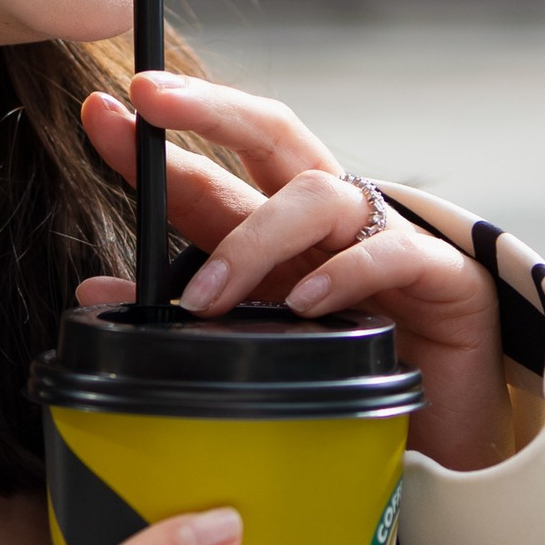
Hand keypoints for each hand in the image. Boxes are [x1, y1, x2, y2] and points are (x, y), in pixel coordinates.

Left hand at [77, 74, 515, 473]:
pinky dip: (344, 273)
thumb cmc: (352, 379)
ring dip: (253, 241)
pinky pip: (389, 253)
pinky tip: (307, 302)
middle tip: (149, 99)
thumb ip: (182, 314)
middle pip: (273, 133)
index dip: (158, 143)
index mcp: (281, 232)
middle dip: (209, 108)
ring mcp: (386, 238)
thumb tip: (96, 296)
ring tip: (208, 297)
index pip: (214, 172)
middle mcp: (331, 220)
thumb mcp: (253, 344)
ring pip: (316, 195)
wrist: (448, 445)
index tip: (102, 114)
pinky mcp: (441, 274)